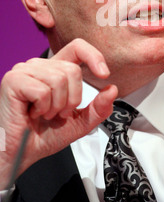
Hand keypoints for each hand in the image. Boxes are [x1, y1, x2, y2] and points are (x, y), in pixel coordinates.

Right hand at [0, 38, 117, 187]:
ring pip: (59, 79)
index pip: (77, 47)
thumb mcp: (79, 123)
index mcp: (54, 70)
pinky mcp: (13, 80)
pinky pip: (43, 90)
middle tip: (57, 113)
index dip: (94, 56)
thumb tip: (112, 89)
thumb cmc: (42, 136)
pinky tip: (32, 114)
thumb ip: (98, 108)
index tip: (104, 75)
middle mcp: (39, 66)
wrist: (19, 155)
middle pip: (72, 69)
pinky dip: (43, 108)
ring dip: (56, 106)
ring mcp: (24, 70)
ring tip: (43, 114)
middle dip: (72, 99)